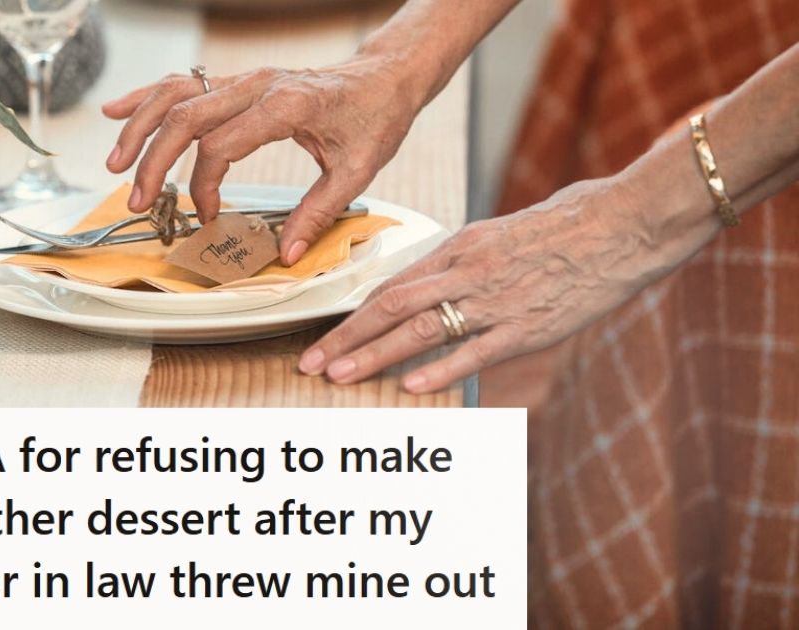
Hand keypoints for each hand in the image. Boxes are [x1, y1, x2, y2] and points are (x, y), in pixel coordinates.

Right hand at [102, 54, 421, 264]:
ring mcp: (244, 79)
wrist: (384, 78)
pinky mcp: (238, 81)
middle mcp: (258, 85)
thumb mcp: (356, 171)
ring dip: (139, 126)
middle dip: (153, 161)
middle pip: (185, 117)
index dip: (205, 186)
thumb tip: (286, 254)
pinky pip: (184, 83)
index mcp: (286, 106)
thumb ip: (318, 212)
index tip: (207, 217)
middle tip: (138, 200)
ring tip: (115, 163)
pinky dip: (147, 97)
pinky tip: (117, 111)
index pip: (221, 145)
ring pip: (175, 94)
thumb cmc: (373, 118)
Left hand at [298, 176, 720, 392]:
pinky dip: (441, 369)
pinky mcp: (528, 325)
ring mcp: (496, 299)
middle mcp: (467, 271)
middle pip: (391, 307)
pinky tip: (410, 385)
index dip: (353, 314)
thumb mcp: (504, 234)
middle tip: (309, 362)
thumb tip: (439, 282)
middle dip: (345, 337)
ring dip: (375, 355)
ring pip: (421, 329)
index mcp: (460, 248)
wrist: (625, 222)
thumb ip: (468, 262)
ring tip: (340, 375)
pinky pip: (476, 349)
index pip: (393, 286)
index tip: (324, 336)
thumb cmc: (569, 224)